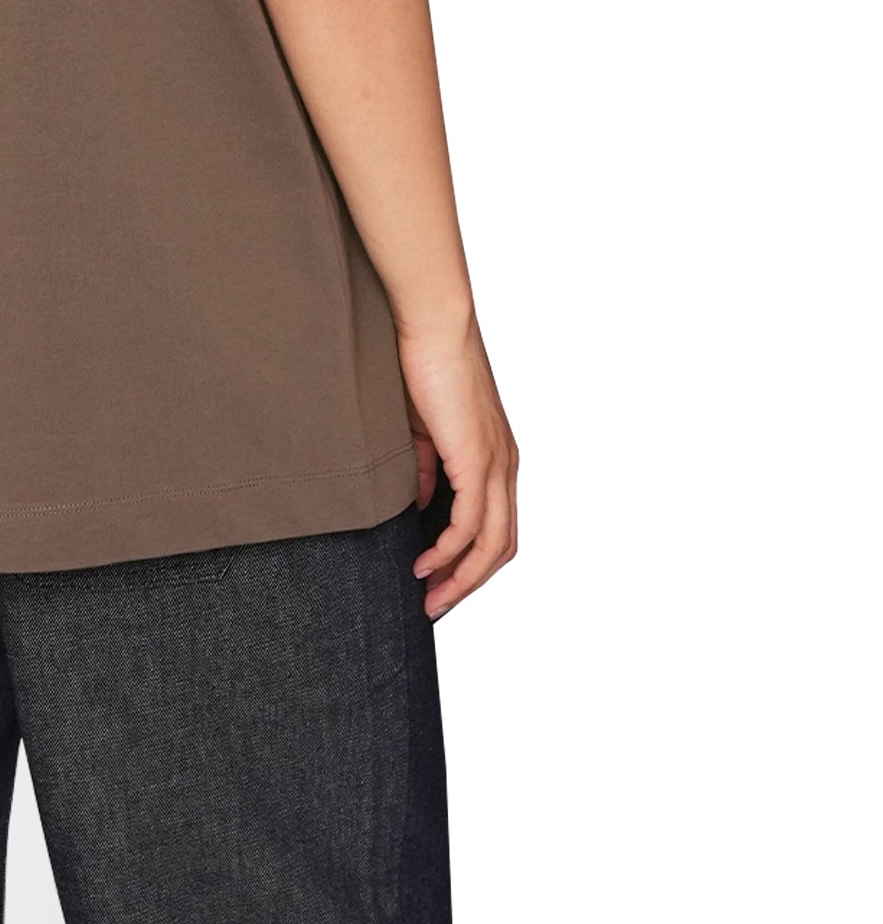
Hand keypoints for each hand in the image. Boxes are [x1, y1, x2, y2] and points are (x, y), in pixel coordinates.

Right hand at [397, 312, 517, 619]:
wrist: (433, 324)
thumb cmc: (424, 363)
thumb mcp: (423, 430)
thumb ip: (427, 468)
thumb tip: (422, 504)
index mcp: (497, 457)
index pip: (496, 527)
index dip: (472, 562)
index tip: (440, 582)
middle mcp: (505, 466)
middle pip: (502, 547)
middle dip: (469, 584)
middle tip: (436, 605)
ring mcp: (496, 463)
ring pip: (492, 544)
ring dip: (461, 578)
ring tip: (430, 598)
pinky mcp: (478, 458)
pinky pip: (470, 523)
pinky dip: (449, 550)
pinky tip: (426, 562)